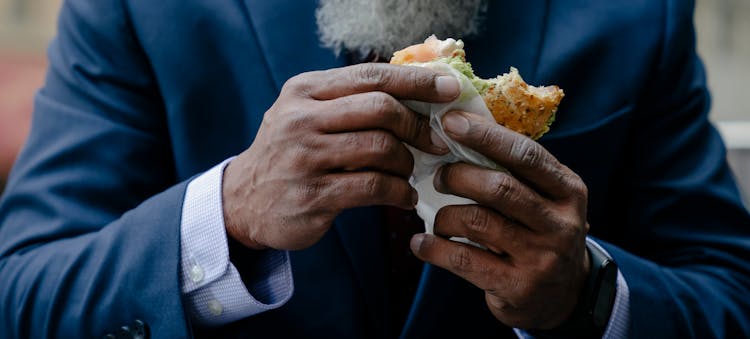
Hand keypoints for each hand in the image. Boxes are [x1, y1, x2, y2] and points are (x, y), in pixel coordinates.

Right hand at [223, 63, 457, 249]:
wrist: (243, 201)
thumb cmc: (289, 154)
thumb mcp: (306, 114)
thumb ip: (349, 101)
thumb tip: (416, 94)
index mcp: (304, 90)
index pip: (371, 76)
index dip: (416, 81)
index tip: (449, 89)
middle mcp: (301, 119)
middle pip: (380, 108)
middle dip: (418, 125)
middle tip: (436, 141)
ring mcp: (305, 158)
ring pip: (381, 148)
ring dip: (408, 162)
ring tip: (410, 172)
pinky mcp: (313, 195)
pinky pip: (374, 187)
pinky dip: (399, 192)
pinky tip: (403, 196)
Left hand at [409, 111, 590, 328]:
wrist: (564, 296)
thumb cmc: (540, 232)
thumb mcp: (545, 199)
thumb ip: (516, 170)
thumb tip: (460, 126)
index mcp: (568, 191)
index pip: (525, 154)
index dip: (485, 136)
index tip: (449, 122)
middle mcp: (560, 223)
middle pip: (499, 187)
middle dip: (458, 176)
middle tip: (438, 177)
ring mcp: (541, 257)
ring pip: (477, 221)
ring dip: (445, 215)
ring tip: (437, 219)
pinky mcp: (518, 286)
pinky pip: (465, 259)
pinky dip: (435, 248)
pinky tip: (421, 244)